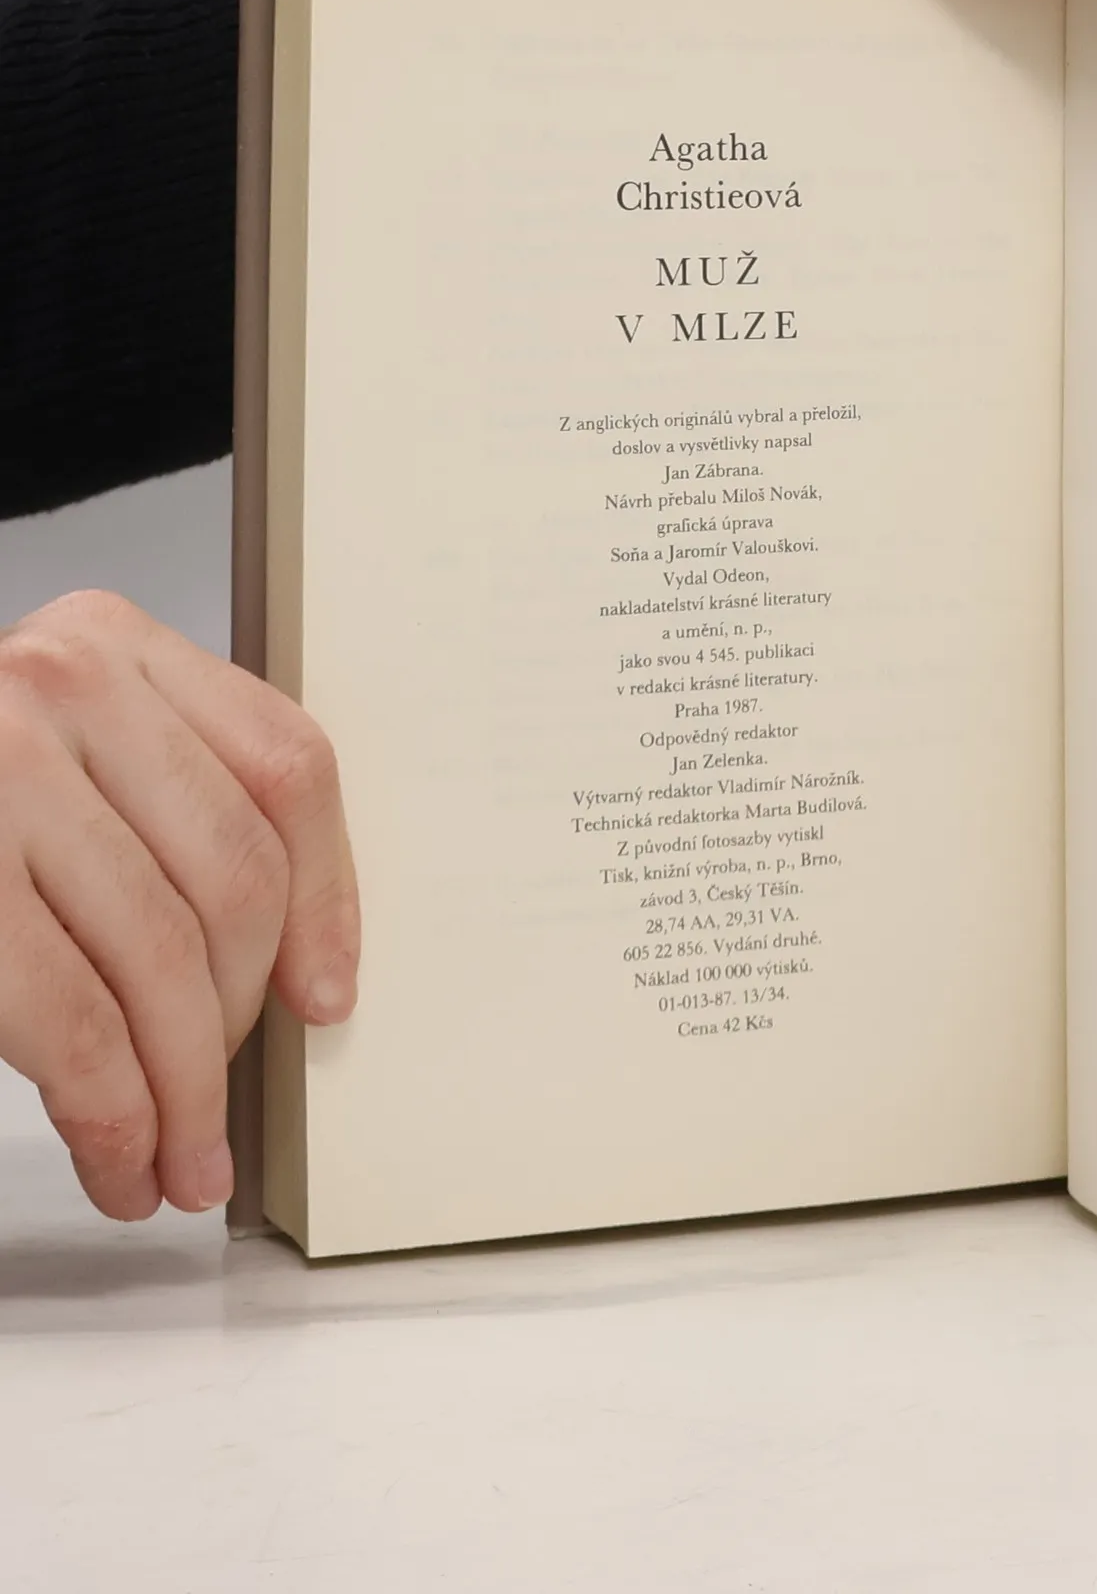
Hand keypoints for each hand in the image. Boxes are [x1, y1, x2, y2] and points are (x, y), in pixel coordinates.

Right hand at [0, 592, 358, 1219]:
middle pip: (234, 875)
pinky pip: (73, 1020)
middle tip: (220, 1106)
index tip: (328, 995)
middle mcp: (60, 684)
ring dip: (182, 1092)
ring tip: (181, 1161)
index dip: (330, 896)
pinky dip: (113, 1114)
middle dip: (239, 1019)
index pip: (286, 766)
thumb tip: (305, 971)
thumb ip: (170, 802)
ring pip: (161, 958)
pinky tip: (120, 1159)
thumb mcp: (61, 748)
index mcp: (114, 641)